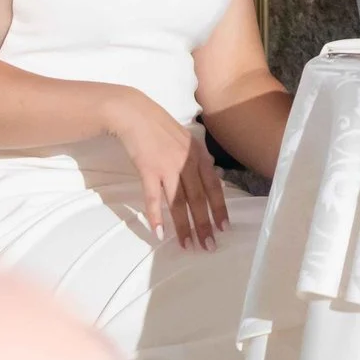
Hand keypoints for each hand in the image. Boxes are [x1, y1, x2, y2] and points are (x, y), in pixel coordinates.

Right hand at [102, 88, 218, 249]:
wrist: (134, 113)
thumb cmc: (159, 128)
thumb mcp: (186, 139)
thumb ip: (197, 159)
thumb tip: (210, 177)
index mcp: (198, 154)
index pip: (214, 186)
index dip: (219, 208)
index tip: (224, 228)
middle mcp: (187, 161)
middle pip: (198, 198)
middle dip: (204, 224)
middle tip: (208, 246)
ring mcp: (167, 165)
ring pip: (178, 202)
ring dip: (183, 226)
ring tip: (187, 245)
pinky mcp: (148, 169)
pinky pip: (153, 197)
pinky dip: (156, 216)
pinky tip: (158, 233)